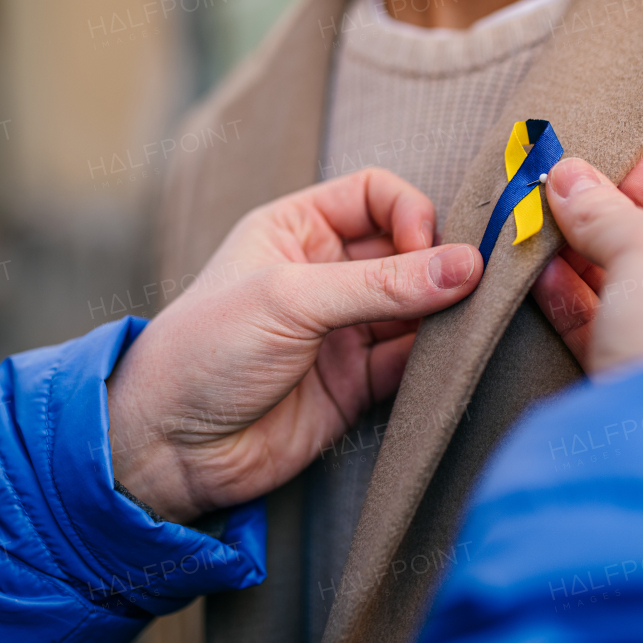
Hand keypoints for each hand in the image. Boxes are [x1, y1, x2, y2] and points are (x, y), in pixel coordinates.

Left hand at [106, 169, 482, 522]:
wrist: (170, 448)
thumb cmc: (206, 351)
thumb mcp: (290, 299)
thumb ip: (380, 284)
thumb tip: (467, 265)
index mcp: (296, 229)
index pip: (375, 194)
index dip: (410, 212)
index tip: (427, 248)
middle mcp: (323, 273)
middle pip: (405, 250)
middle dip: (440, 263)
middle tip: (472, 284)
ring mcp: (341, 329)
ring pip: (416, 308)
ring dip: (445, 313)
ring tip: (471, 323)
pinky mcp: (356, 383)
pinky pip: (411, 361)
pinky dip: (435, 359)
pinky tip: (450, 358)